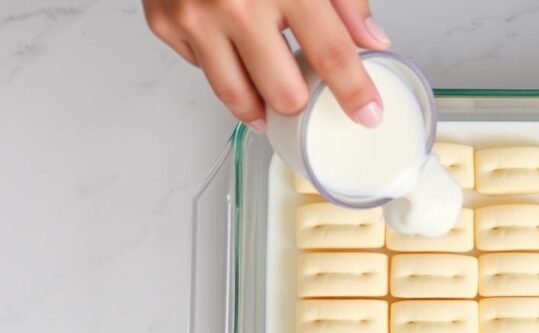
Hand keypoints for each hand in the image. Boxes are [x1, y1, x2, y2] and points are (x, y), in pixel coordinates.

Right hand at [143, 0, 390, 128]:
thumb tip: (372, 42)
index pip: (331, 54)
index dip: (354, 92)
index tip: (368, 114)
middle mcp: (237, 4)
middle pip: (284, 93)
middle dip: (302, 100)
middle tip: (307, 88)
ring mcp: (195, 16)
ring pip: (239, 98)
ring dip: (263, 104)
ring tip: (275, 95)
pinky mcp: (164, 23)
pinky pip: (204, 71)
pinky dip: (223, 67)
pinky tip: (233, 49)